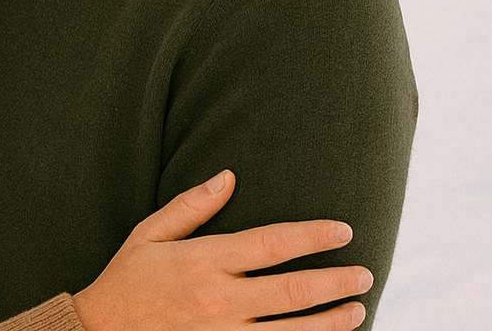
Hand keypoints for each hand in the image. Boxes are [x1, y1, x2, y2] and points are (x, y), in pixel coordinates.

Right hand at [71, 171, 371, 330]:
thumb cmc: (126, 279)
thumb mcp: (150, 233)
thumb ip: (192, 205)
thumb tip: (229, 175)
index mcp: (203, 261)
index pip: (272, 244)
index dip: (312, 236)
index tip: (343, 231)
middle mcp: (219, 299)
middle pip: (292, 290)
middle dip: (335, 281)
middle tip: (364, 273)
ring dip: (331, 321)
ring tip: (358, 308)